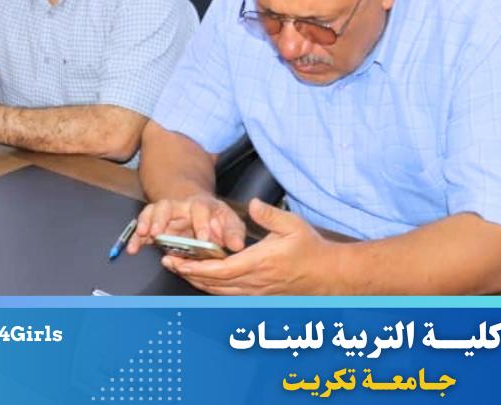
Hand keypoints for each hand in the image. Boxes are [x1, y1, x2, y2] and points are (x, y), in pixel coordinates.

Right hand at [127, 192, 245, 254]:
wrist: (198, 209)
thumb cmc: (214, 218)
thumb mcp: (229, 222)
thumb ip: (233, 233)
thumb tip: (237, 245)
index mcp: (201, 205)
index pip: (200, 210)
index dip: (202, 224)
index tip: (203, 238)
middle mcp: (180, 207)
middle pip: (168, 206)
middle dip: (161, 218)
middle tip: (159, 232)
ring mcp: (166, 214)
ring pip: (152, 212)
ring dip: (147, 222)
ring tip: (144, 234)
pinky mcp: (155, 224)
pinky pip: (142, 228)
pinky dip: (136, 238)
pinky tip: (133, 248)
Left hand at [158, 198, 337, 294]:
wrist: (331, 275)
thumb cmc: (312, 249)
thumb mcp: (293, 225)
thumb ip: (269, 214)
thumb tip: (252, 205)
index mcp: (259, 264)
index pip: (220, 270)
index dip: (196, 268)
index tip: (178, 262)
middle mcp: (255, 282)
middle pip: (213, 284)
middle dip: (188, 274)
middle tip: (169, 262)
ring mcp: (258, 292)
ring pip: (220, 292)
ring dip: (197, 282)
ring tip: (180, 269)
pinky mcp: (261, 296)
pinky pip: (230, 295)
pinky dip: (212, 288)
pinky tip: (203, 280)